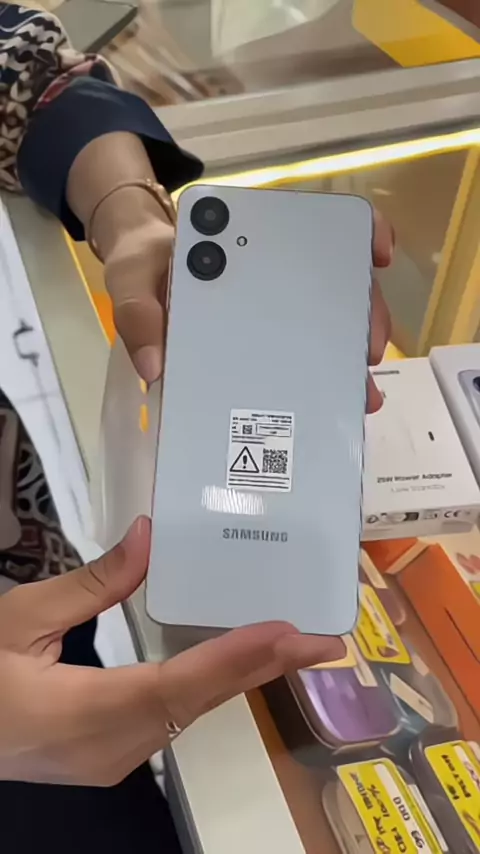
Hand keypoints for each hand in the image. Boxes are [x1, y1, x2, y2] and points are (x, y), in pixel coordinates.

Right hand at [0, 518, 341, 786]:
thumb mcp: (22, 619)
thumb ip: (92, 584)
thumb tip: (148, 537)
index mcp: (84, 714)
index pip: (176, 685)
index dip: (235, 659)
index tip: (288, 634)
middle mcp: (111, 749)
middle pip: (199, 703)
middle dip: (265, 669)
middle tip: (324, 641)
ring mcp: (113, 761)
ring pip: (191, 714)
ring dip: (244, 678)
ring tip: (294, 647)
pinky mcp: (111, 757)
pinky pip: (174, 719)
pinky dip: (212, 688)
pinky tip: (237, 665)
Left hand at [67, 135, 392, 389]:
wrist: (138, 280)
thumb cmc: (141, 268)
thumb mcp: (131, 280)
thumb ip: (138, 313)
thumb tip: (156, 366)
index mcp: (248, 241)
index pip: (316, 225)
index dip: (357, 234)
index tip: (378, 255)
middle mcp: (273, 267)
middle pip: (335, 280)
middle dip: (361, 314)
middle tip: (367, 350)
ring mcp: (275, 302)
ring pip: (329, 318)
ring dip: (349, 352)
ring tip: (360, 388)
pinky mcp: (268, 335)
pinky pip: (304, 349)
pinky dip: (326, 372)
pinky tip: (341, 395)